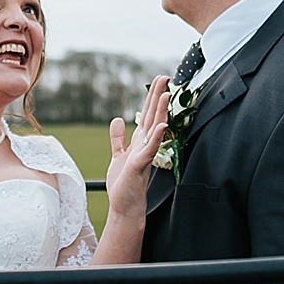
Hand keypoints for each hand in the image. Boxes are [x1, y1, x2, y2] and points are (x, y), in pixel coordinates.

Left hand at [106, 76, 169, 225]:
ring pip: (154, 129)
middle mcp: (145, 145)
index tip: (159, 80)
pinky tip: (161, 126)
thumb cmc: (124, 184)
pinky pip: (149, 149)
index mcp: (140, 141)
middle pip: (153, 116)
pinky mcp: (140, 166)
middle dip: (158, 97)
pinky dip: (156, 138)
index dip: (152, 97)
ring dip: (161, 112)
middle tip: (166, 77)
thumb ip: (118, 138)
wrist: (125, 207)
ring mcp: (144, 155)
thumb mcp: (118, 156)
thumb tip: (117, 119)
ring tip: (166, 94)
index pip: (147, 114)